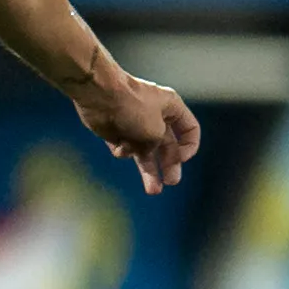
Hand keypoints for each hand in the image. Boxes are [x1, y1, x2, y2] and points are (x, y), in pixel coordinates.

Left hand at [76, 72, 200, 194]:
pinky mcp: (117, 132)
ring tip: (153, 191)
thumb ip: (159, 146)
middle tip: (171, 182)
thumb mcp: (156, 131)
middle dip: (169, 165)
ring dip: (148, 170)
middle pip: (167, 145)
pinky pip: (126, 149)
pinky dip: (123, 150)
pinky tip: (119, 144)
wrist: (100, 97)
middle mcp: (155, 116)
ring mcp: (135, 125)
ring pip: (145, 152)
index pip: (189, 129)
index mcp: (171, 108)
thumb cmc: (132, 108)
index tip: (183, 159)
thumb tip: (148, 153)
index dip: (189, 147)